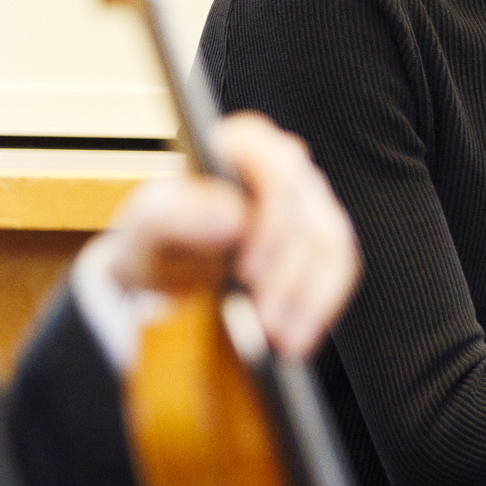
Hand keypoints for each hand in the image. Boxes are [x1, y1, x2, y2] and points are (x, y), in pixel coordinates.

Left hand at [91, 112, 358, 361]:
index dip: (273, 216)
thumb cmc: (156, 244)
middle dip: (290, 272)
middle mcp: (279, 166)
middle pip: (309, 209)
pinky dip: (320, 307)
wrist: (164, 283)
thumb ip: (177, 212)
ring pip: (332, 241)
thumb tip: (234, 214)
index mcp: (237, 147)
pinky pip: (339, 268)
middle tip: (263, 319)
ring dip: (309, 296)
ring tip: (279, 337)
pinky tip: (296, 338)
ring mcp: (305, 202)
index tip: (249, 269)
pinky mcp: (319, 239)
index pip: (278, 162)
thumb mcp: (146, 231)